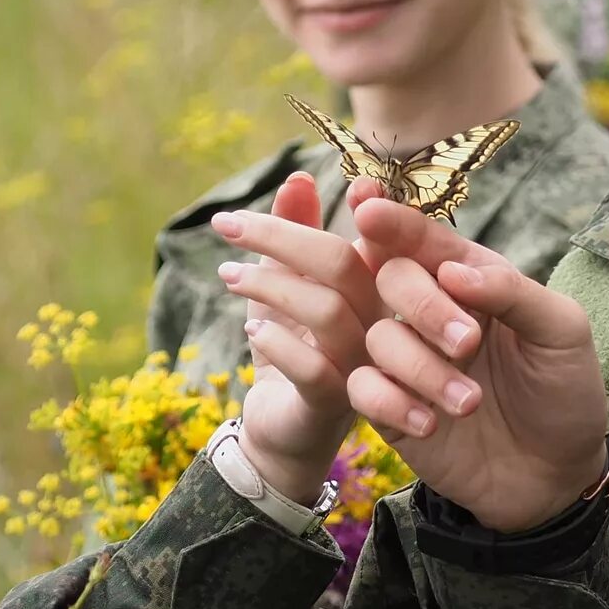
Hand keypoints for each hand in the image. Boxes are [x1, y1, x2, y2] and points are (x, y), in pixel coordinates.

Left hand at [212, 172, 384, 496]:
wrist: (280, 432)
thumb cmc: (291, 352)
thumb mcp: (286, 287)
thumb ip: (295, 234)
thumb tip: (297, 176)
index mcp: (377, 292)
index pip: (376, 237)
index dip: (347, 206)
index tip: (299, 179)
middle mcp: (380, 328)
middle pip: (345, 265)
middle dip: (281, 236)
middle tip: (228, 225)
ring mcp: (362, 370)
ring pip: (329, 311)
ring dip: (270, 285)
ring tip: (229, 275)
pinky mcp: (333, 406)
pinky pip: (314, 368)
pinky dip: (276, 340)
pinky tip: (251, 327)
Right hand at [345, 197, 607, 531]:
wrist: (556, 477)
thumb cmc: (563, 392)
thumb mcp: (561, 332)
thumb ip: (512, 291)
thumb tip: (453, 270)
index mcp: (468, 278)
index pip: (422, 238)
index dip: (392, 220)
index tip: (369, 210)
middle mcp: (427, 311)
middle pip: (389, 277)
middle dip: (423, 305)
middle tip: (468, 343)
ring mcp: (405, 359)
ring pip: (377, 337)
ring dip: (421, 368)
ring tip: (471, 404)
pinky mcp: (388, 407)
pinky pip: (362, 389)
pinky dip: (392, 403)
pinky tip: (431, 425)